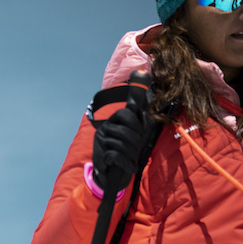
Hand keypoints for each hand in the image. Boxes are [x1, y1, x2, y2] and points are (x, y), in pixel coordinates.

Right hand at [91, 72, 151, 192]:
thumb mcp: (135, 125)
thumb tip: (142, 69)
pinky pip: (117, 156)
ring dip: (132, 154)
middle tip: (135, 148)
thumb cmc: (126, 148)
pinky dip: (127, 164)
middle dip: (136, 140)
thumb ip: (137, 102)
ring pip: (123, 144)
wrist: (113, 174)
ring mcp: (100, 142)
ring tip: (130, 158)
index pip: (127, 113)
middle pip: (127, 128)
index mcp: (113, 120)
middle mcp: (104, 128)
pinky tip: (130, 167)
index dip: (137, 124)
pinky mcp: (99, 156)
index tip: (140, 134)